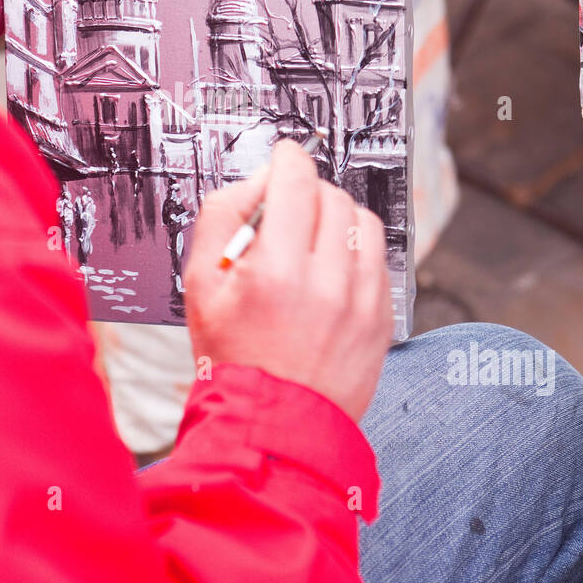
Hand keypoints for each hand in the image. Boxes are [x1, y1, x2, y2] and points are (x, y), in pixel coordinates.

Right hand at [185, 140, 393, 421]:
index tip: (284, 157)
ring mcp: (362, 302)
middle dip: (308, 192)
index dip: (288, 159)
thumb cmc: (232, 358)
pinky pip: (379, 260)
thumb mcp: (200, 285)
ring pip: (363, 223)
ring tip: (312, 241)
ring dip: (337, 219)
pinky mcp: (383, 318)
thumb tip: (257, 179)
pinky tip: (330, 274)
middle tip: (287, 210)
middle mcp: (327, 283)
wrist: (273, 425)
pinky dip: (355, 253)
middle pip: (332, 197)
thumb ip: (221, 217)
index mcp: (276, 271)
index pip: (296, 181)